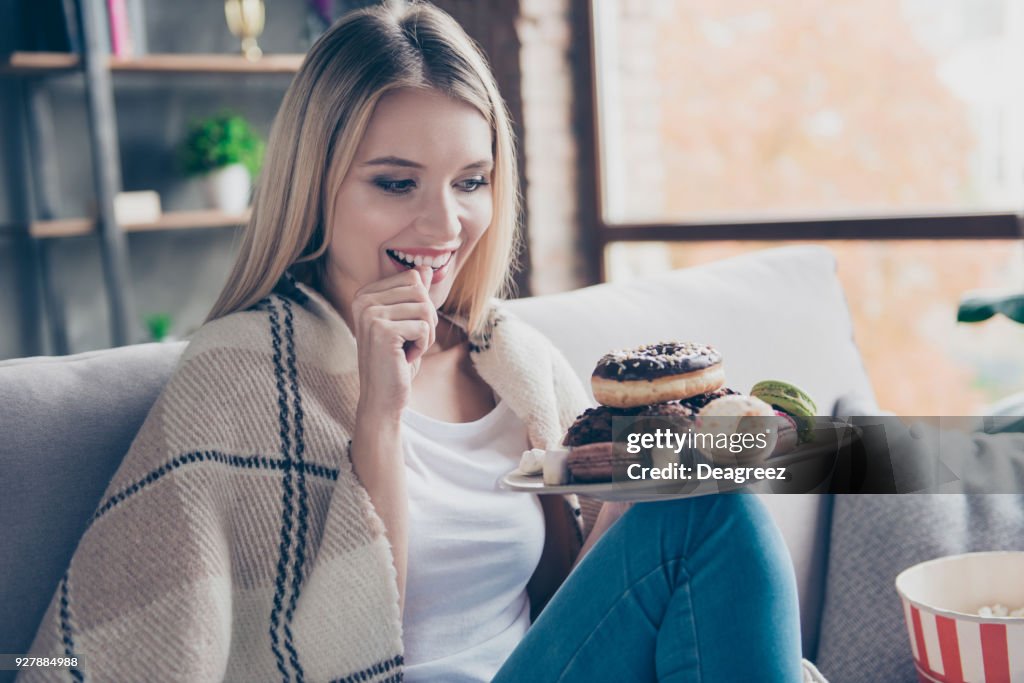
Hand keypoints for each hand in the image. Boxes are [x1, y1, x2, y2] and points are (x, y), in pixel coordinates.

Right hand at [351, 266, 436, 419]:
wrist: (382, 397)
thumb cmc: (396, 360)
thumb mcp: (408, 322)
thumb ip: (414, 295)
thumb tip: (426, 267)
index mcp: (366, 293)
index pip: (413, 277)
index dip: (420, 305)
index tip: (405, 327)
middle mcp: (363, 300)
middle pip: (421, 291)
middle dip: (426, 319)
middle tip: (409, 340)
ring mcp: (370, 314)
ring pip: (425, 309)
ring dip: (425, 334)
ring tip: (406, 349)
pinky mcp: (382, 331)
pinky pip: (425, 328)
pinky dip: (423, 346)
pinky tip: (404, 358)